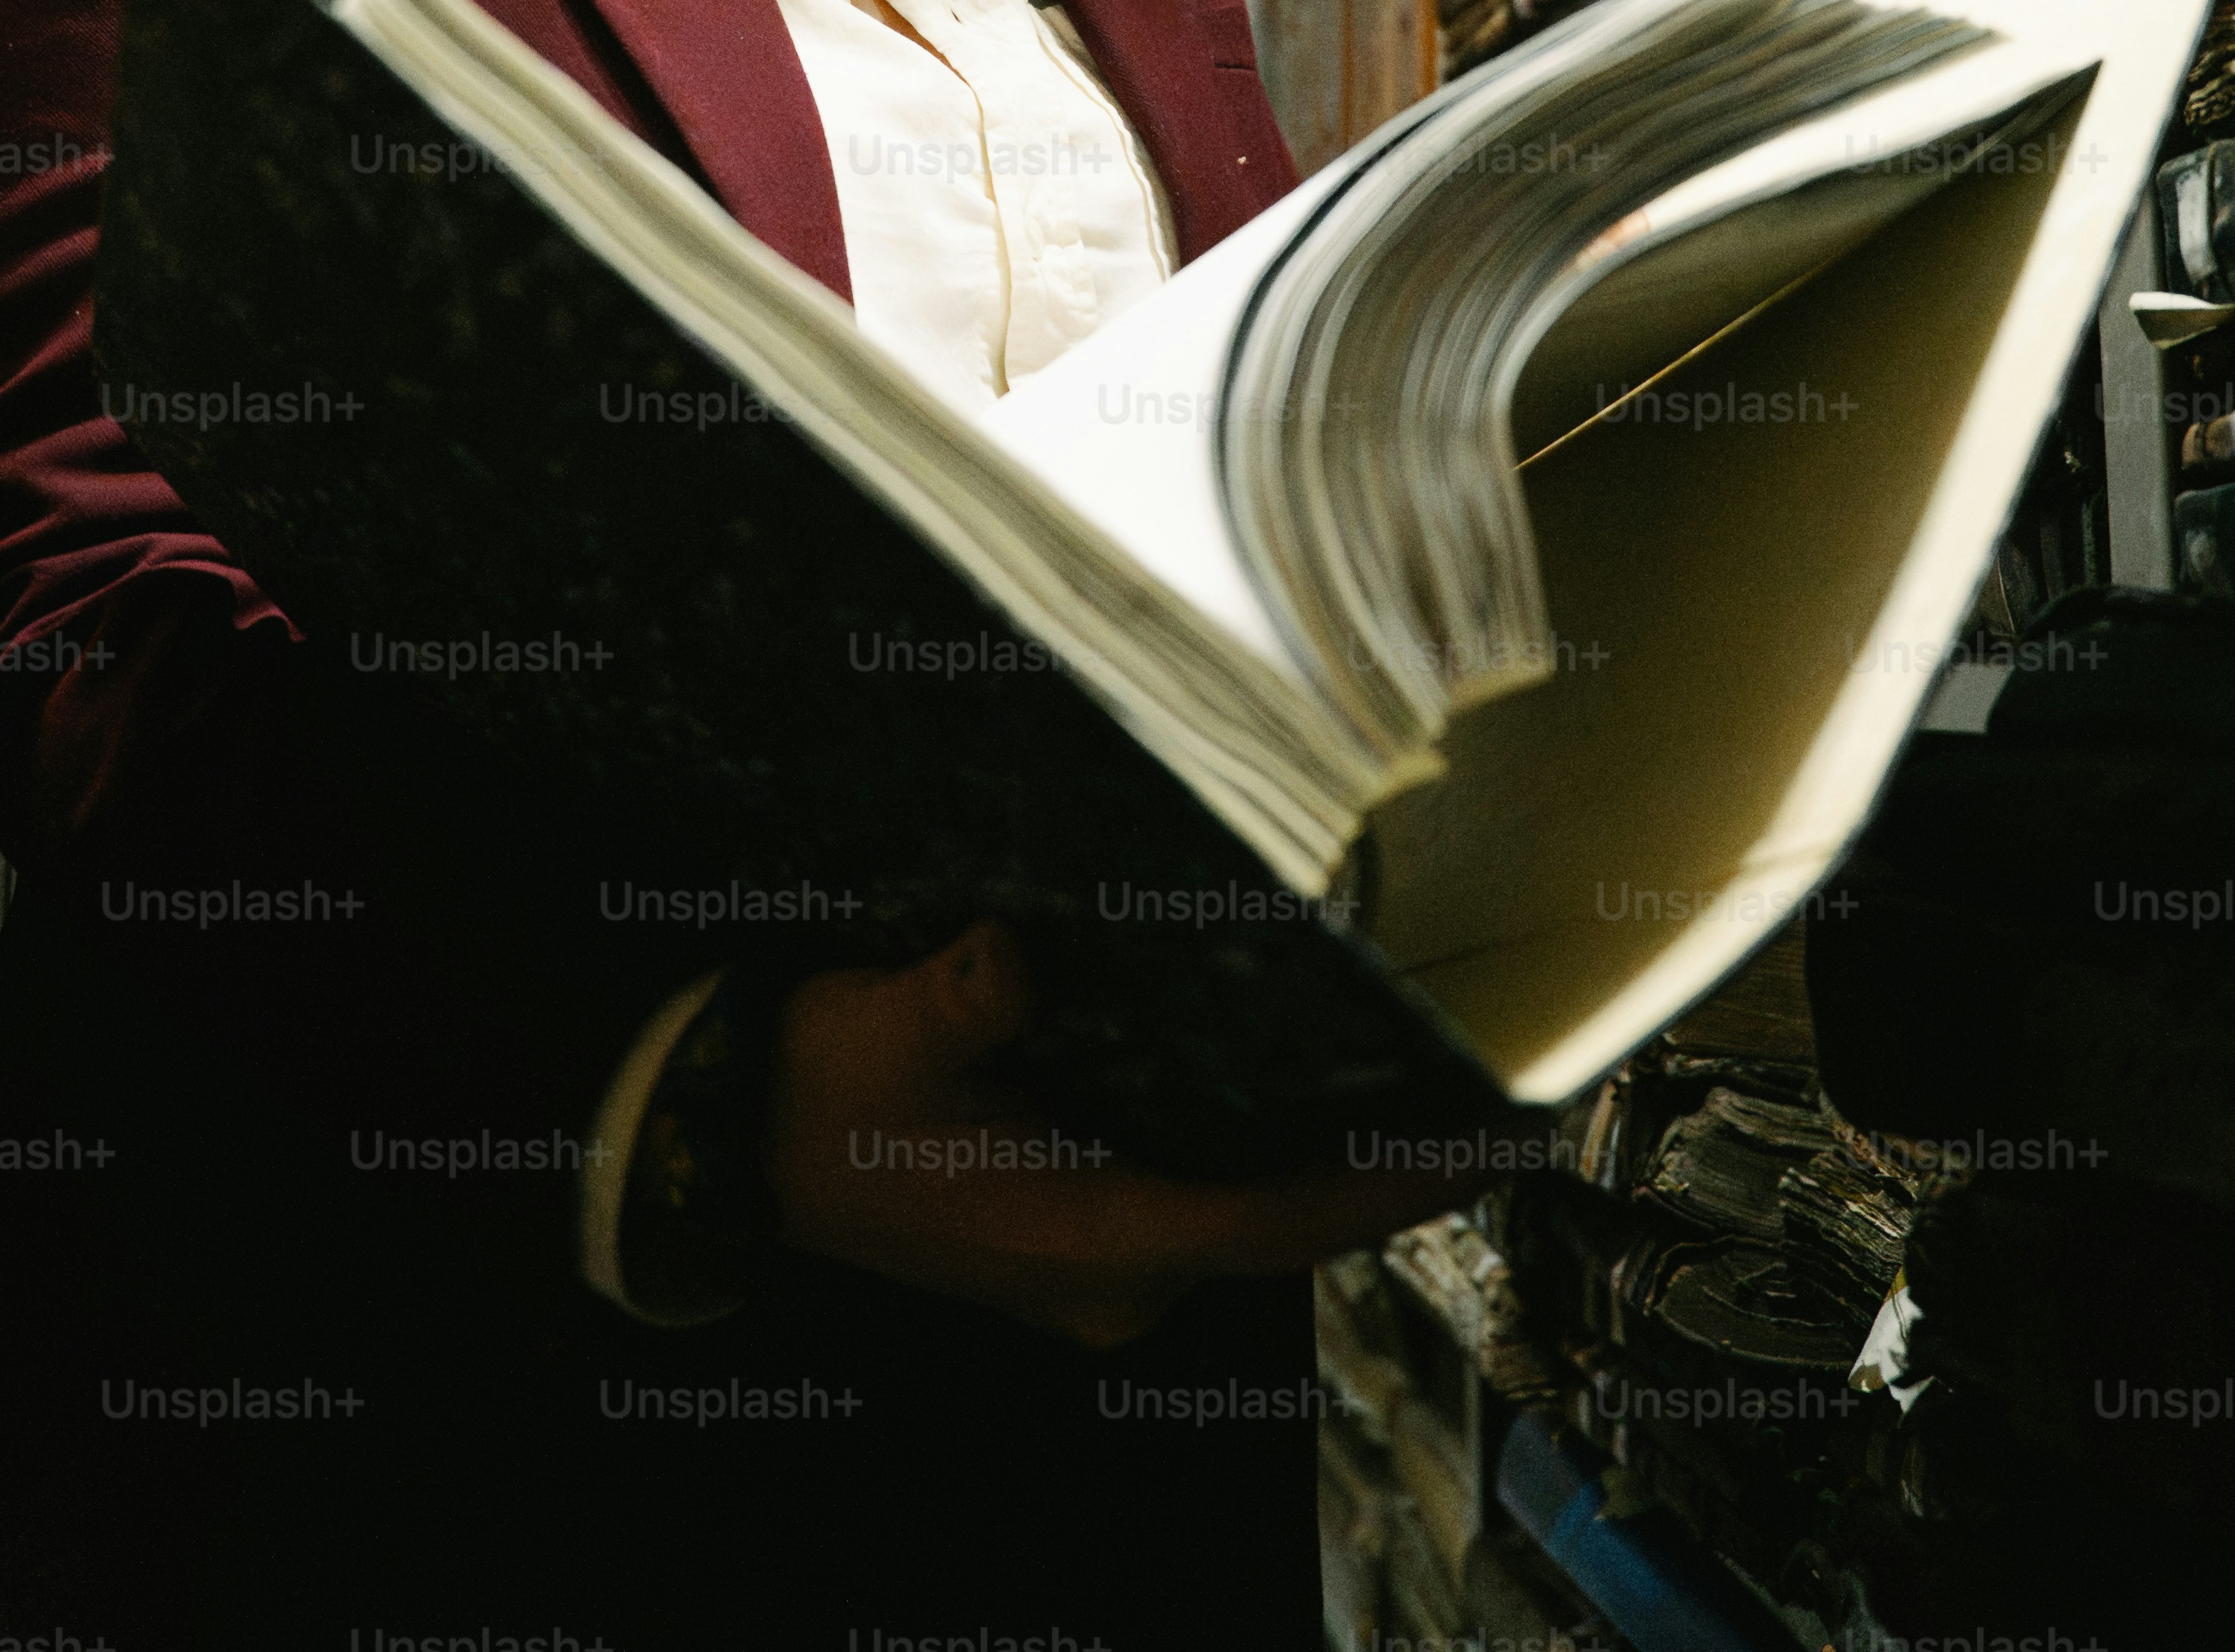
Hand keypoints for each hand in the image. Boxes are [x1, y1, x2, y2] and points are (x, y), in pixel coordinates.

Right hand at [762, 918, 1461, 1349]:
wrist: (737, 1151)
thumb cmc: (819, 1094)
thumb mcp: (889, 1030)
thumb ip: (965, 996)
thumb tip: (1016, 957)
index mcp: (1085, 1237)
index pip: (1283, 1219)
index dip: (1398, 1182)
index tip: (1497, 1136)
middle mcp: (1109, 1277)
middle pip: (1288, 1221)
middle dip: (1385, 1156)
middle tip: (1487, 1073)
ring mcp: (1096, 1273)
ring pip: (1251, 1215)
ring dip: (1327, 1156)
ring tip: (1426, 1071)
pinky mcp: (1078, 1246)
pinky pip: (1209, 1204)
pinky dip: (1267, 1156)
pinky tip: (1315, 1082)